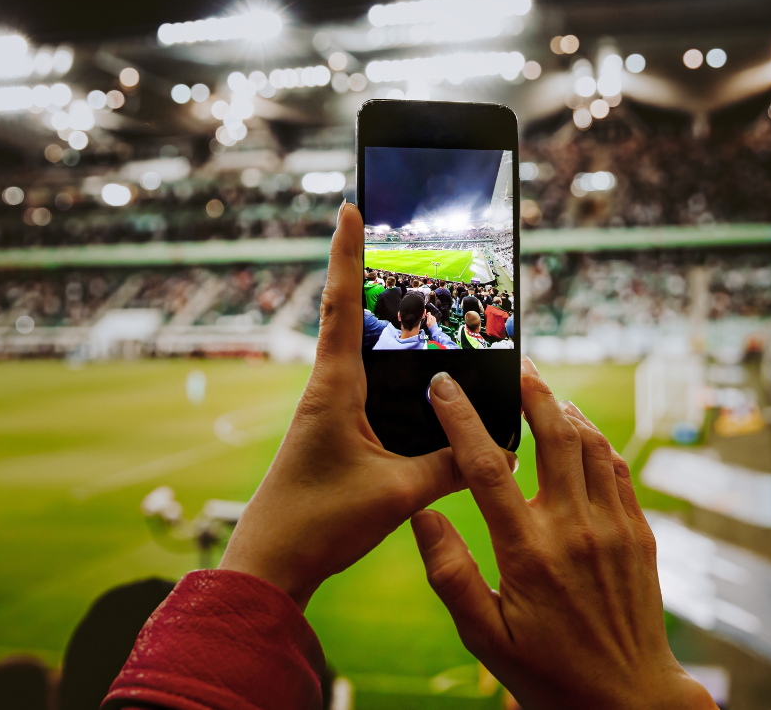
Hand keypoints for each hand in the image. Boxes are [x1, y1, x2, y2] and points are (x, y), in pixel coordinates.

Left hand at [219, 202, 513, 608]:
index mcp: (334, 387)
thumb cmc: (318, 523)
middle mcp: (329, 388)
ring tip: (422, 295)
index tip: (348, 206)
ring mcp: (330, 409)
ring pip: (362, 351)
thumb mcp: (397, 494)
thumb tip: (499, 452)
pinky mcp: (337, 432)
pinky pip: (370, 387)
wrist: (271, 564)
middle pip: (351, 315)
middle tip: (403, 238)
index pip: (339, 303)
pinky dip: (392, 371)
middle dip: (374, 273)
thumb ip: (450, 467)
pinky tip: (423, 378)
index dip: (345, 253)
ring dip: (384, 321)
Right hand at [411, 361, 715, 709]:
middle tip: (515, 363)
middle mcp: (574, 530)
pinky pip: (618, 469)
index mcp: (528, 553)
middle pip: (554, 435)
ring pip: (592, 445)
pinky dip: (598, 441)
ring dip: (566, 409)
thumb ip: (450, 575)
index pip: (488, 467)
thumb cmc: (549, 674)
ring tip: (543, 391)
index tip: (444, 387)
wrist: (629, 701)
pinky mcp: (639, 534)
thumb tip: (423, 516)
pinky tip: (581, 432)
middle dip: (531, 391)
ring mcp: (613, 529)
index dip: (462, 420)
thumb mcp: (486, 638)